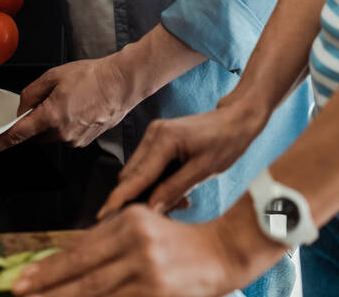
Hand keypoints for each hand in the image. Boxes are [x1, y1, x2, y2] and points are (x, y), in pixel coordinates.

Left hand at [0, 56, 131, 157]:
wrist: (123, 83)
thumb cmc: (93, 76)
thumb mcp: (55, 75)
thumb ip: (32, 92)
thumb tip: (22, 107)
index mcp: (50, 117)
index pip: (15, 136)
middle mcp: (60, 134)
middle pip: (34, 135)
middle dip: (35, 121)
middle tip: (50, 99)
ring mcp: (74, 140)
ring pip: (51, 136)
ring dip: (53, 122)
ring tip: (72, 100)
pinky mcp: (85, 142)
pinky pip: (66, 136)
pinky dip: (68, 124)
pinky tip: (81, 108)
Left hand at [10, 206, 242, 296]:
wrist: (224, 251)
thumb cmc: (180, 241)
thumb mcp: (144, 228)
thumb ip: (109, 243)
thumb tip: (67, 265)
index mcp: (130, 220)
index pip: (80, 248)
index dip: (49, 266)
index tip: (22, 279)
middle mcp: (137, 242)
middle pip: (82, 273)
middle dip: (47, 287)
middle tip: (17, 293)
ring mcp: (147, 271)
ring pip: (95, 293)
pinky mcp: (158, 294)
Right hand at [99, 99, 265, 216]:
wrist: (235, 120)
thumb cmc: (225, 142)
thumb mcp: (203, 171)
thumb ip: (175, 189)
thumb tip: (151, 209)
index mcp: (164, 139)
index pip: (135, 176)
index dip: (119, 199)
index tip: (102, 217)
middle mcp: (153, 134)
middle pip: (131, 176)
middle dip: (139, 200)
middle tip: (166, 215)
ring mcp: (154, 136)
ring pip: (138, 174)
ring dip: (150, 193)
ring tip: (181, 202)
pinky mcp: (158, 140)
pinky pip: (148, 168)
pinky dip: (156, 184)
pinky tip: (178, 193)